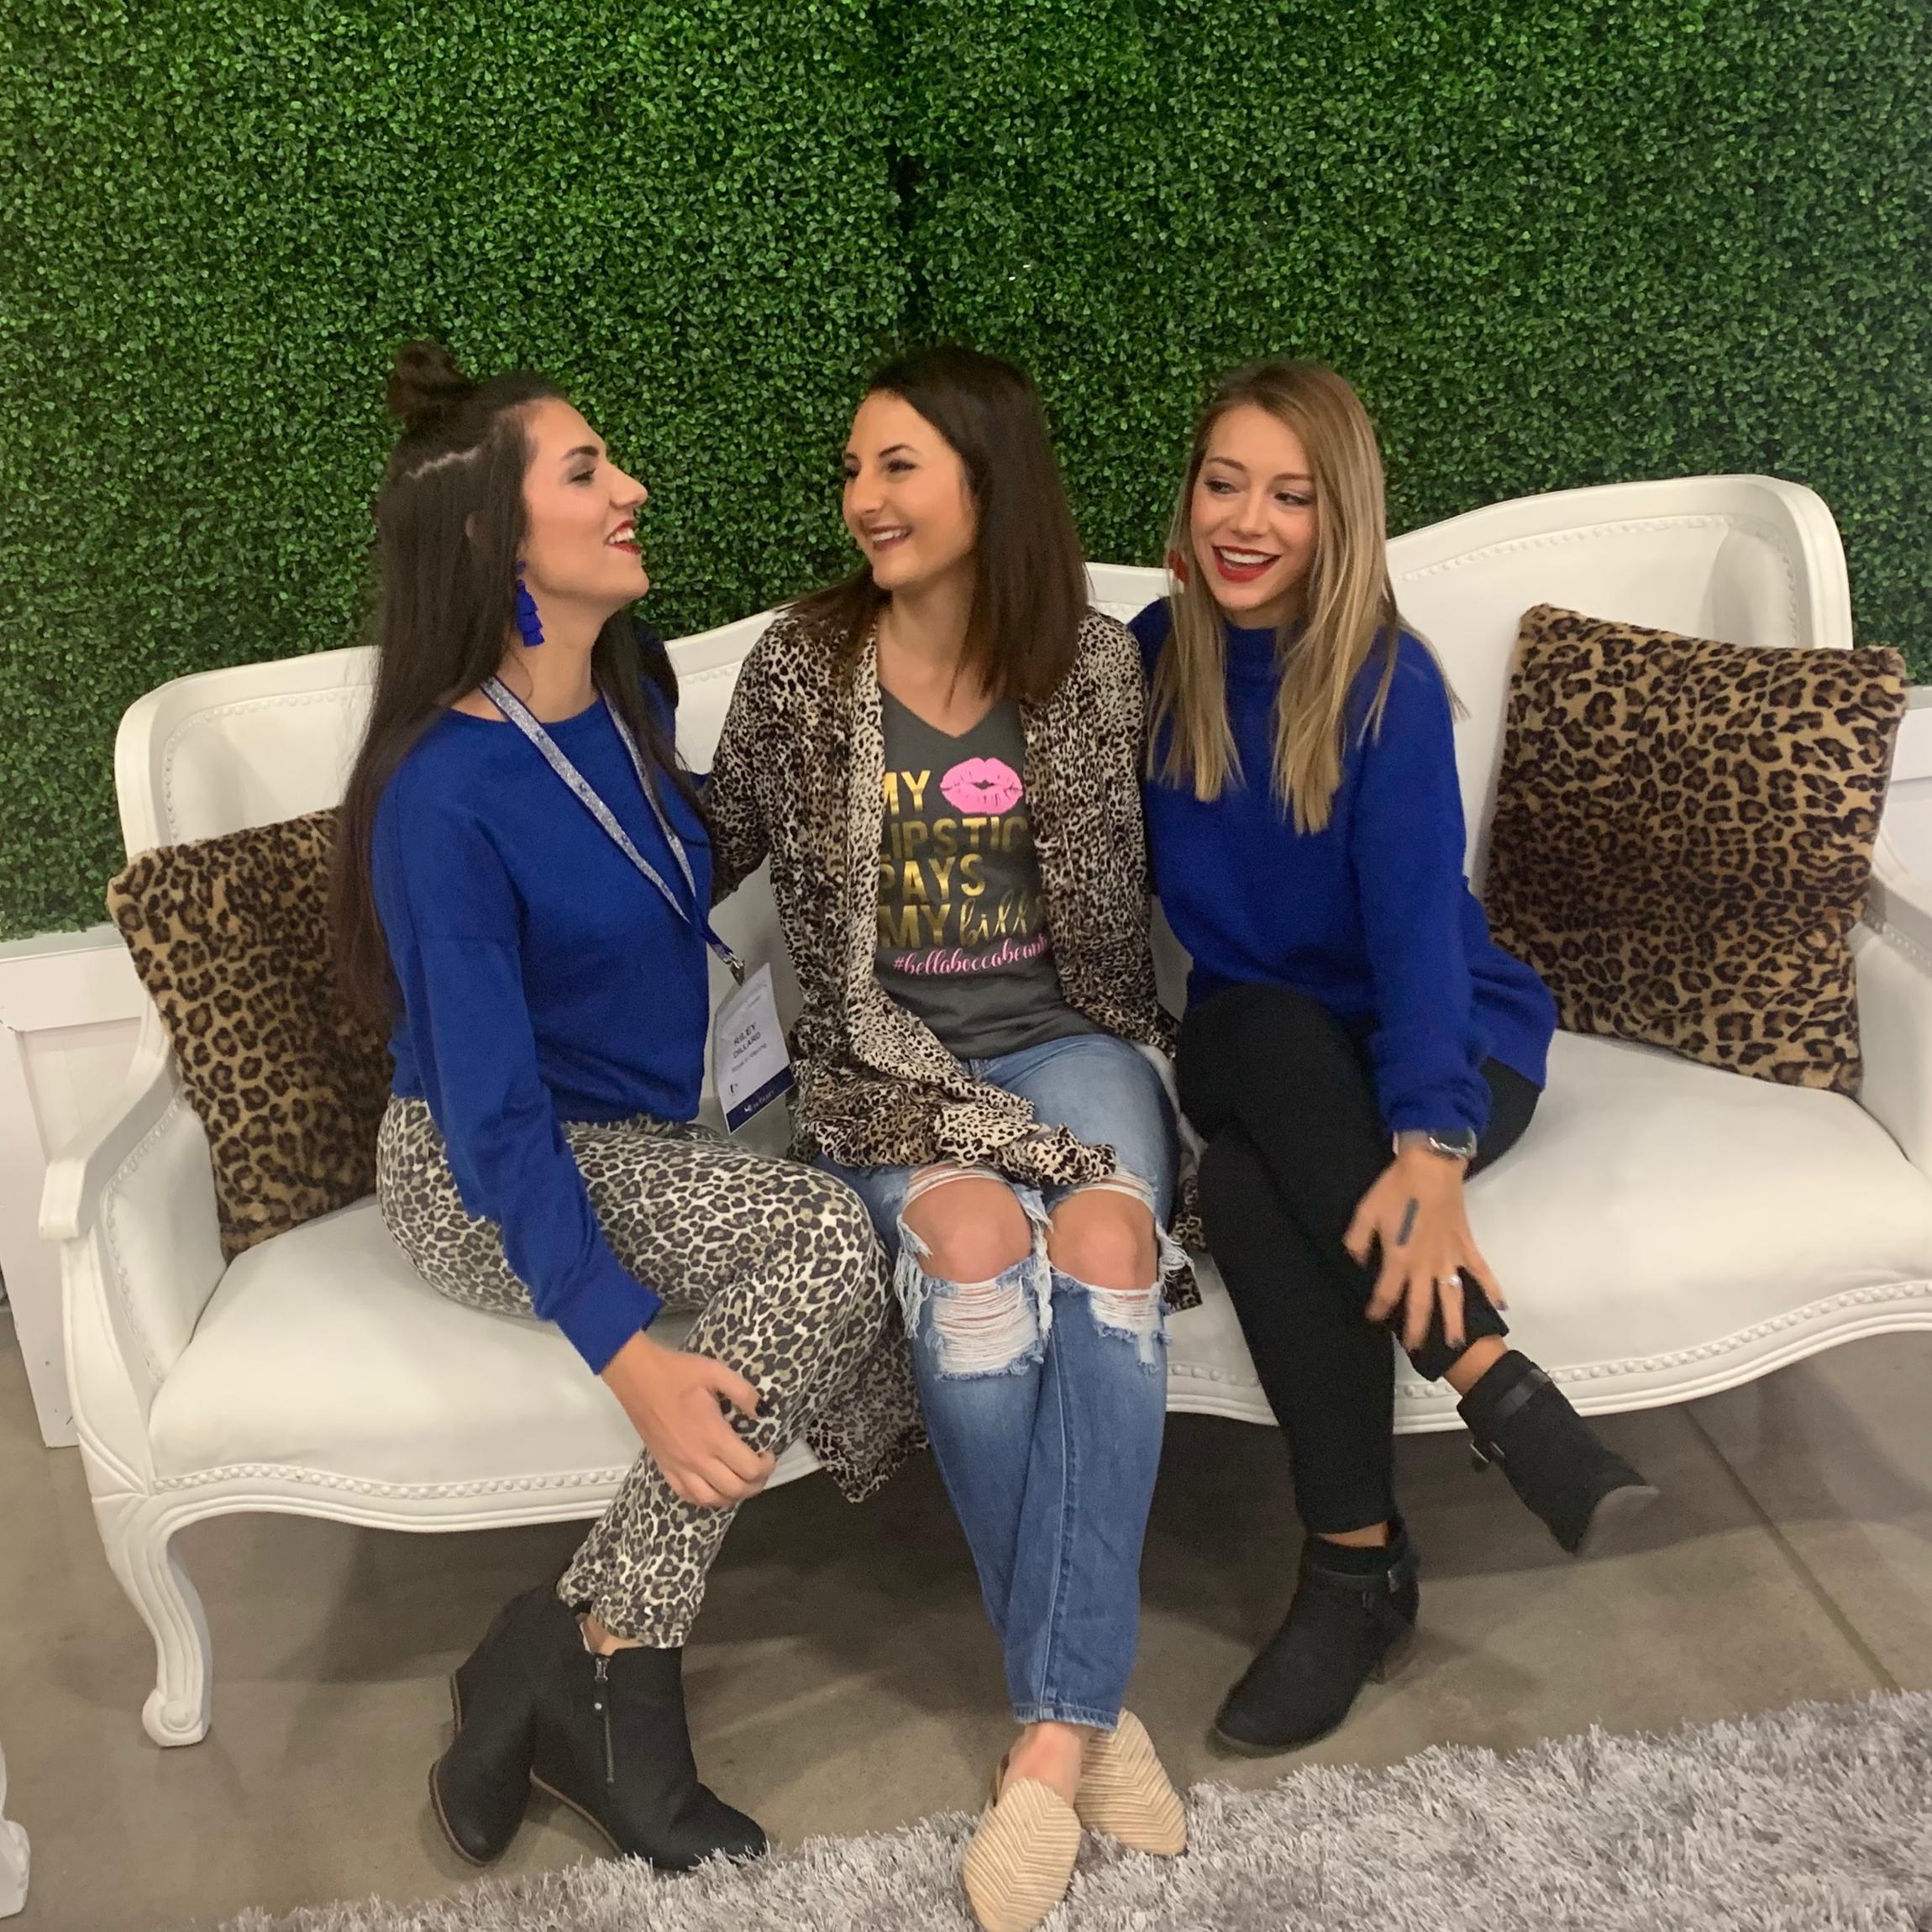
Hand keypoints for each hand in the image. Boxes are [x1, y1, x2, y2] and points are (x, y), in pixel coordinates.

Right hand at [600, 1332, 776, 1507]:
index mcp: (713, 1436)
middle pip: (734, 1490)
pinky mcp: (664, 1467)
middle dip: (755, 1484)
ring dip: (732, 1496)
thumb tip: (763, 1412)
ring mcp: (678, 1466)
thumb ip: (744, 1393)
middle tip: (760, 1467)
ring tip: (740, 1480)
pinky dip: (705, 1498)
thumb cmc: (677, 1373)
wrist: (636, 1377)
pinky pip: (686, 1496)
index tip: (768, 1452)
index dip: (766, 1466)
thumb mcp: (716, 1372)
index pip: (749, 1469)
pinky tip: (713, 1486)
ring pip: (711, 1500)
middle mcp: (697, 1459)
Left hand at [1344, 1149, 1505, 1353]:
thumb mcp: (1365, 1212)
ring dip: (1455, 1322)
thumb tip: (1357, 1263)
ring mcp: (1450, 1258)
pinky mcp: (1466, 1245)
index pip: (1386, 1293)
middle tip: (1416, 1350)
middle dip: (1417, 1330)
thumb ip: (1357, 1241)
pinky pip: (1481, 1271)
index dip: (1378, 1309)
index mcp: (1399, 1258)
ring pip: (1453, 1298)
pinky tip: (1501, 1305)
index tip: (1373, 1318)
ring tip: (1457, 1345)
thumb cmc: (1395, 1188)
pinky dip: (1492, 1288)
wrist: (1431, 1166)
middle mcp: (1426, 1266)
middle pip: (1421, 1306)